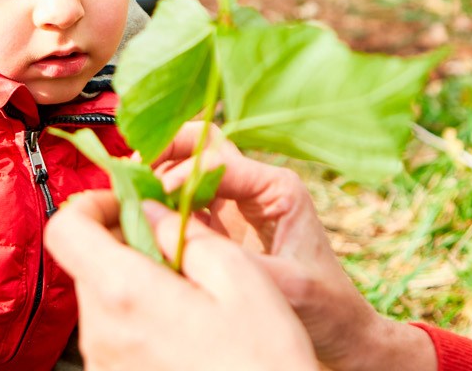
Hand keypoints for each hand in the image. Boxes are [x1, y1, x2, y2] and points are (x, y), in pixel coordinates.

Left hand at [45, 190, 319, 370]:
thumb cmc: (264, 361)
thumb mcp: (242, 278)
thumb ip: (188, 233)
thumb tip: (152, 210)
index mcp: (126, 292)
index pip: (65, 230)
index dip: (90, 205)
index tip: (126, 203)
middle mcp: (102, 332)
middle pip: (88, 265)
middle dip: (125, 246)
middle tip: (177, 250)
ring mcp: (104, 364)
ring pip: (103, 302)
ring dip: (136, 286)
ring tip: (189, 297)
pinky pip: (115, 337)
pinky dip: (140, 321)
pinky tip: (184, 331)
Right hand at [153, 124, 436, 370]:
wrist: (340, 328)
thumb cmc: (326, 305)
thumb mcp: (286, 285)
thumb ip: (237, 263)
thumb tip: (183, 245)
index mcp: (277, 188)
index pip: (217, 162)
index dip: (180, 176)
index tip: (153, 198)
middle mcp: (257, 186)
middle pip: (202, 143)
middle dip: (164, 150)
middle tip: (131, 170)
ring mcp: (238, 202)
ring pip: (189, 164)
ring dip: (159, 172)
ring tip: (131, 192)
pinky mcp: (224, 224)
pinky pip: (185, 200)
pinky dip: (161, 202)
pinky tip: (144, 217)